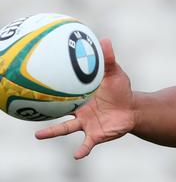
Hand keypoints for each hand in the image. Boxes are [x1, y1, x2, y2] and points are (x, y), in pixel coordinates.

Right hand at [35, 39, 135, 158]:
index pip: (60, 91)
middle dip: (40, 110)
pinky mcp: (96, 135)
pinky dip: (82, 149)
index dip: (47, 87)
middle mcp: (78, 111)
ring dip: (52, 132)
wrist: (132, 108)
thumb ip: (108, 59)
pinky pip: (86, 144)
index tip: (32, 82)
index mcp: (78, 96)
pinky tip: (76, 155)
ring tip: (38, 135)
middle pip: (55, 111)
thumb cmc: (120, 90)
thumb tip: (103, 39)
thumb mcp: (114, 73)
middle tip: (24, 108)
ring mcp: (85, 124)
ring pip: (65, 128)